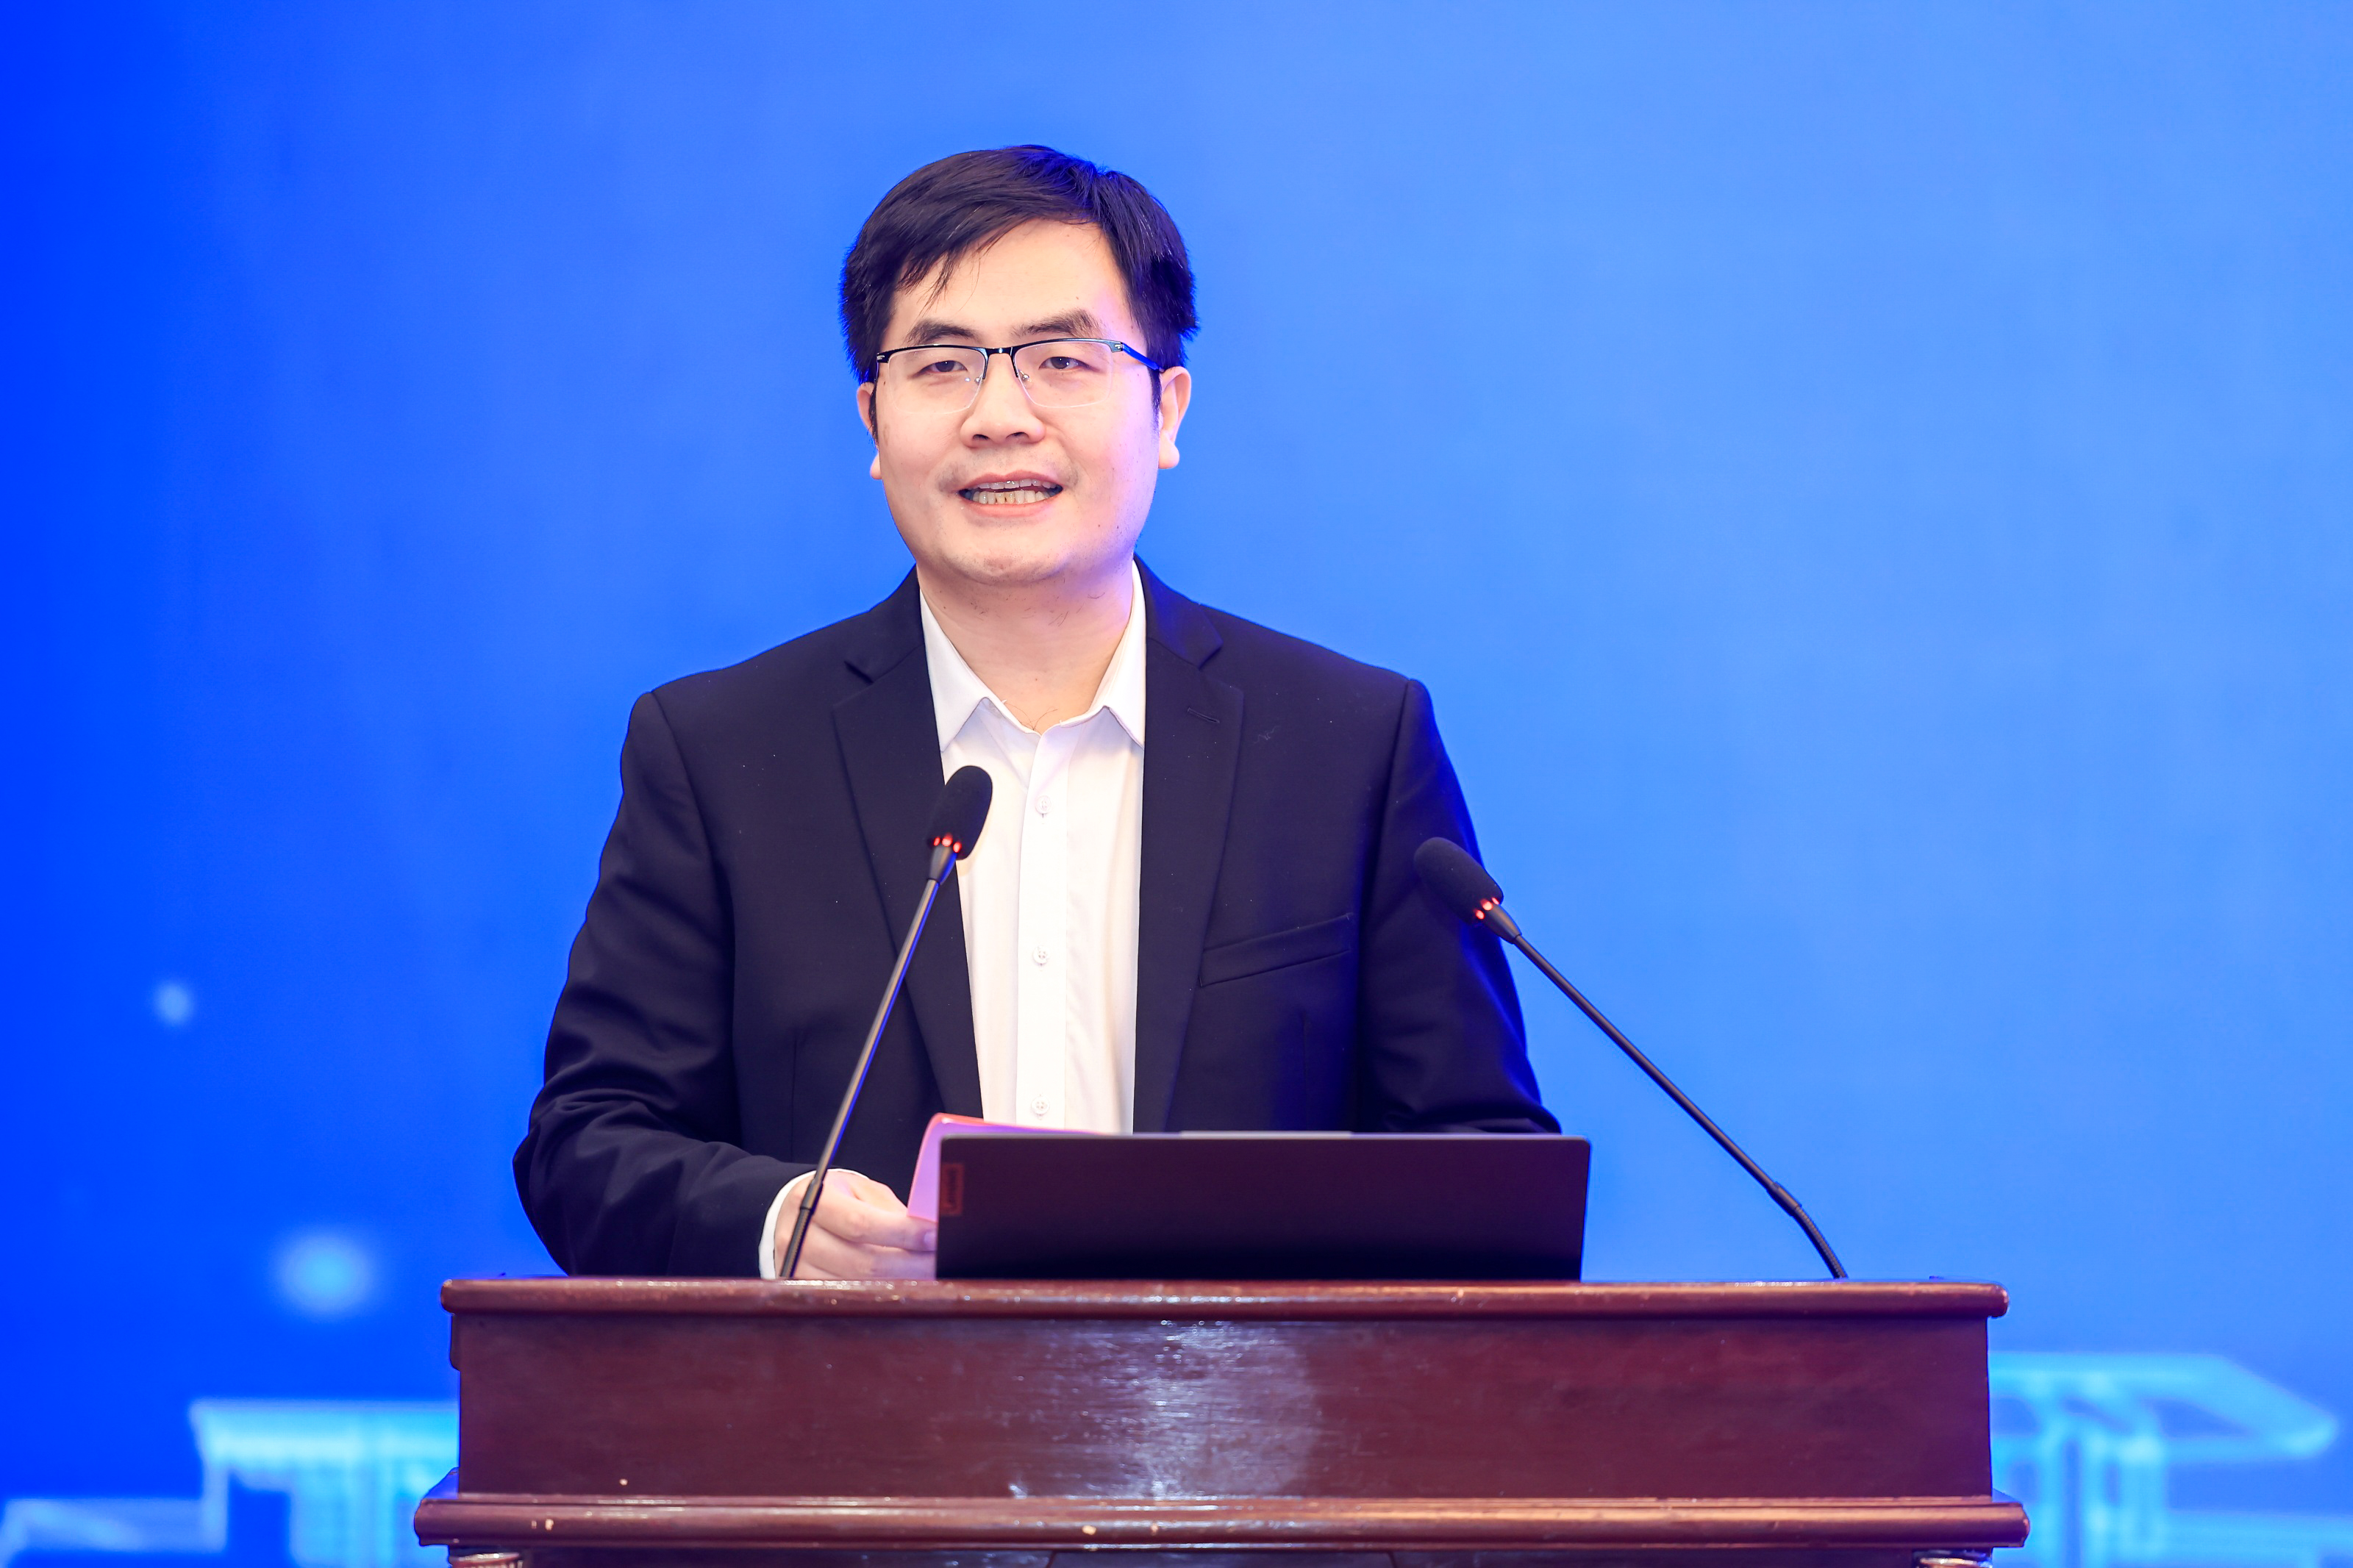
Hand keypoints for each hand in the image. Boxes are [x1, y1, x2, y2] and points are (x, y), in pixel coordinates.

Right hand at [774, 1168, 936, 1279]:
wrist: (796, 1213)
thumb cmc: (835, 1198)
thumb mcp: (860, 1190)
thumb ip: (889, 1209)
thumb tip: (928, 1230)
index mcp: (812, 1199)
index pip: (860, 1222)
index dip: (902, 1233)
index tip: (933, 1236)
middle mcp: (797, 1235)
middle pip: (862, 1261)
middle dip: (909, 1263)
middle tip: (938, 1260)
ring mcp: (795, 1266)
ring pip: (856, 1284)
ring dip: (898, 1281)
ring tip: (925, 1274)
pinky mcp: (801, 1287)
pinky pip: (846, 1296)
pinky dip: (877, 1292)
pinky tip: (899, 1284)